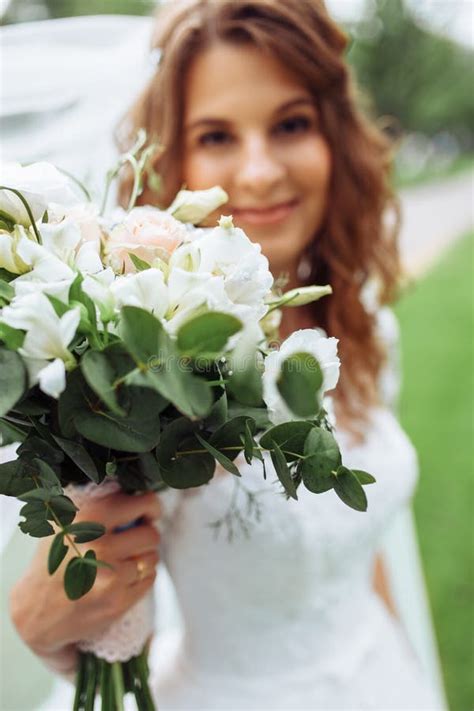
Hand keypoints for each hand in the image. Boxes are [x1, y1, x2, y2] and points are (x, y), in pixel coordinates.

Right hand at [9, 490, 160, 672]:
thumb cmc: (54, 559)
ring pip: (152, 557)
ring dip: (143, 557)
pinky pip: (149, 579)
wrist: (35, 610)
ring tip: (124, 559)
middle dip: (145, 535)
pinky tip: (122, 577)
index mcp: (87, 518)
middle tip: (133, 538)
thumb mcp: (64, 520)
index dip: (151, 507)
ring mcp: (110, 576)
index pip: (143, 503)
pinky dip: (141, 577)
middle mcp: (99, 545)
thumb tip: (131, 488)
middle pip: (151, 534)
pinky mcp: (117, 601)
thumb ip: (95, 500)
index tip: (148, 511)